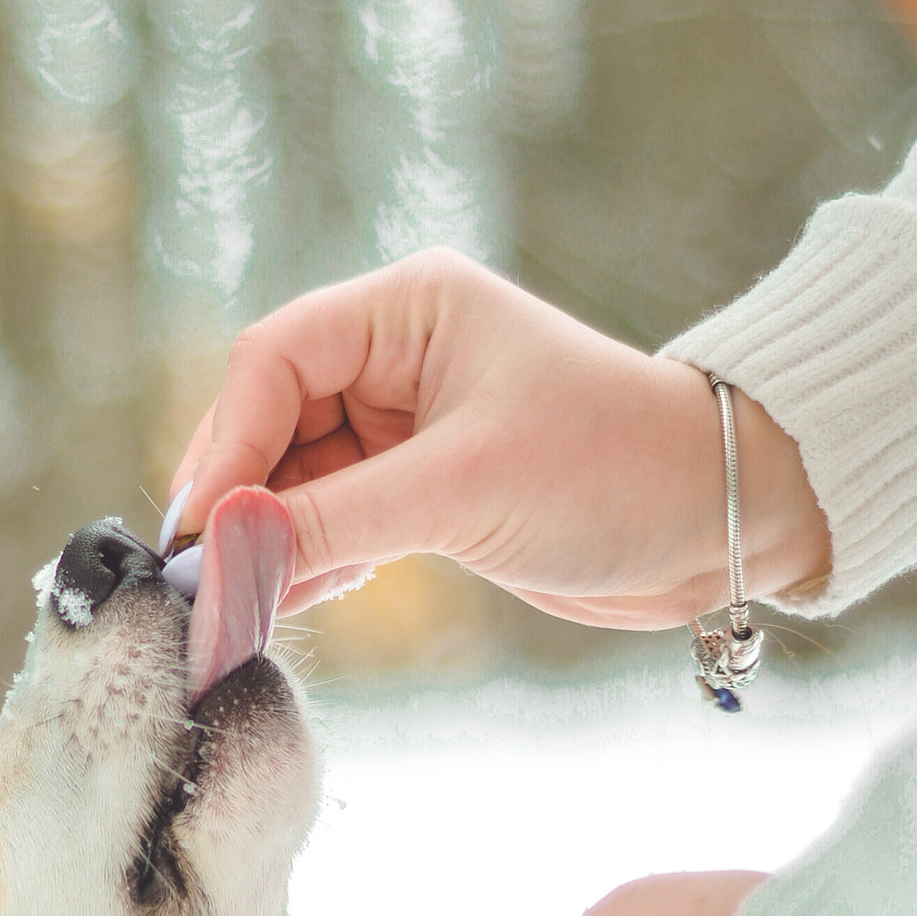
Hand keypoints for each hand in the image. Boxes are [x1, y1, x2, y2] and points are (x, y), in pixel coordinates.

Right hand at [167, 250, 828, 627]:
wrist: (718, 523)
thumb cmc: (613, 469)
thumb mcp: (463, 491)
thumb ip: (334, 521)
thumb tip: (217, 552)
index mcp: (409, 308)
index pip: (275, 359)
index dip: (227, 442)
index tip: (202, 528)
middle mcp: (399, 355)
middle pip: (272, 420)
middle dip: (240, 499)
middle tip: (198, 579)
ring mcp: (408, 425)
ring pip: (298, 480)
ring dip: (268, 541)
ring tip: (230, 607)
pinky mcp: (425, 488)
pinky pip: (336, 521)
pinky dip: (309, 561)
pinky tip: (282, 603)